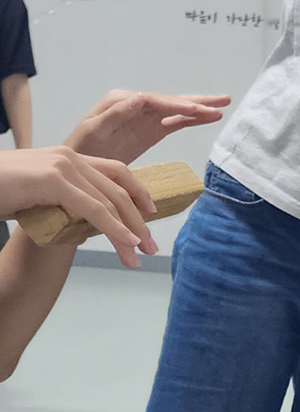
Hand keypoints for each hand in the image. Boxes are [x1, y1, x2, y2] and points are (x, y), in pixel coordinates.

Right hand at [0, 146, 157, 266]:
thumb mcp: (36, 197)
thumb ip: (61, 203)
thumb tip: (82, 225)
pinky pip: (93, 209)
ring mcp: (63, 167)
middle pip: (118, 188)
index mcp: (67, 157)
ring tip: (141, 254)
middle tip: (151, 246)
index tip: (150, 214)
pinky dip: (114, 228)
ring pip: (109, 201)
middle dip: (139, 218)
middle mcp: (70, 157)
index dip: (136, 192)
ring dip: (129, 231)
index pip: (114, 172)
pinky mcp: (54, 181)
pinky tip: (126, 243)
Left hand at [65, 90, 228, 164]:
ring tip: (223, 106)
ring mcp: (146, 118)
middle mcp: (136, 105)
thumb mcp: (92, 132)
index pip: (153, 99)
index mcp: (121, 101)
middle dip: (196, 101)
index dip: (175, 104)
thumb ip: (113, 116)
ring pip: (176, 111)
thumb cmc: (81, 149)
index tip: (195, 109)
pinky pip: (175, 124)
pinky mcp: (151, 131)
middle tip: (222, 101)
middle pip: (170, 101)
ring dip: (199, 109)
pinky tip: (208, 118)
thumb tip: (137, 100)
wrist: (78, 168)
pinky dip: (191, 121)